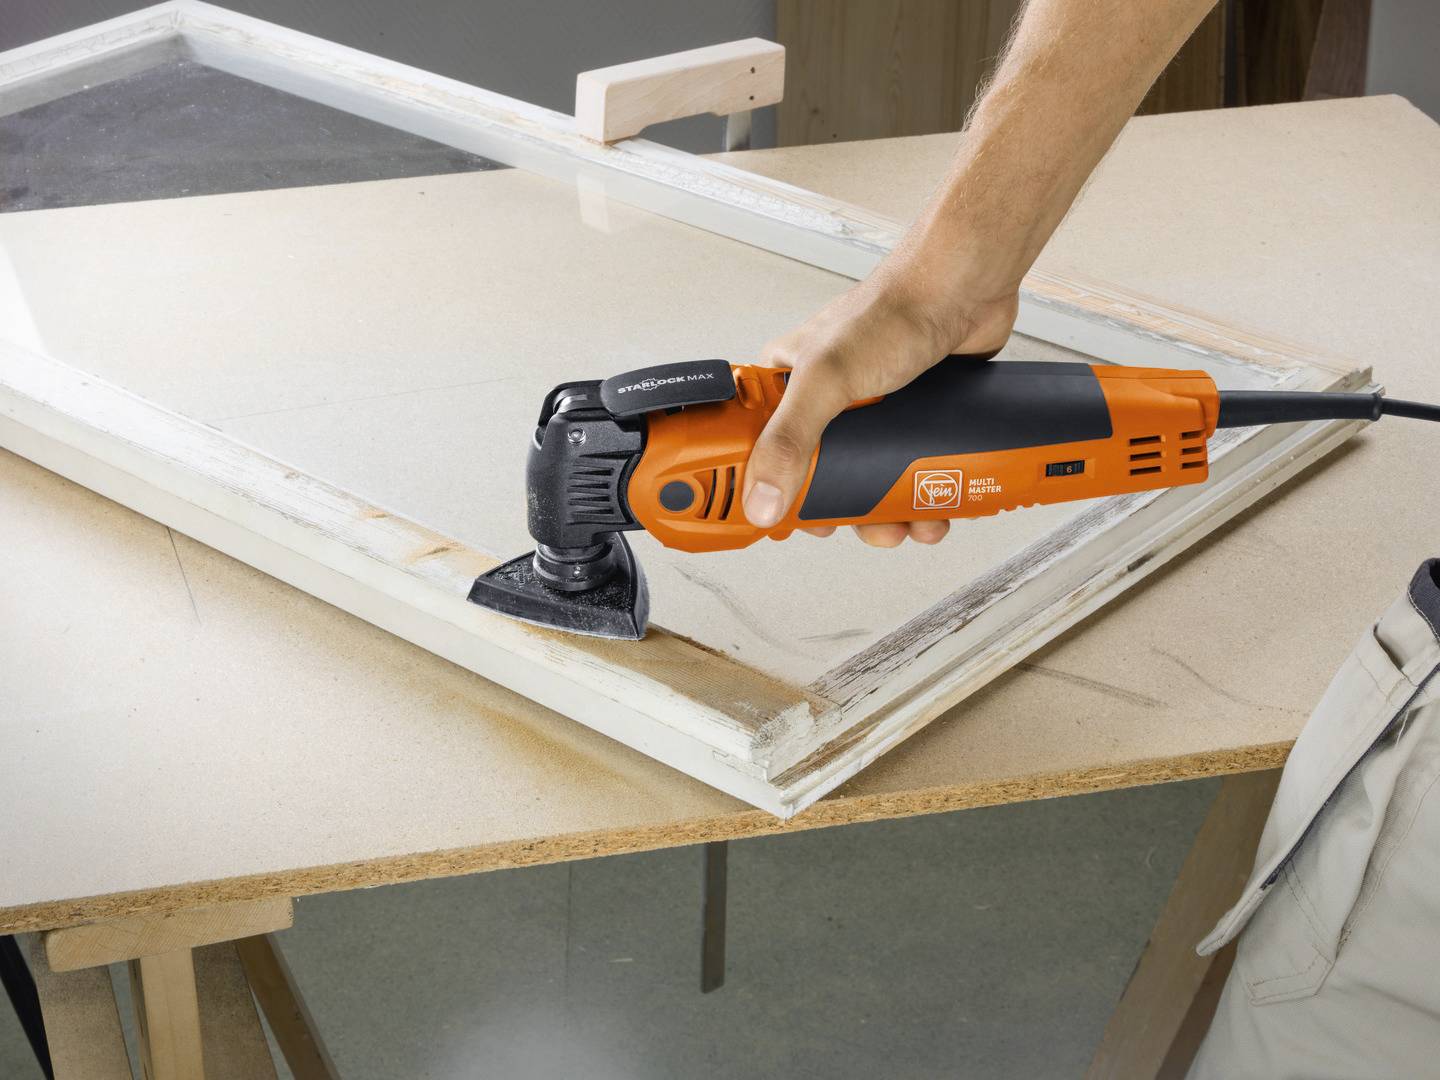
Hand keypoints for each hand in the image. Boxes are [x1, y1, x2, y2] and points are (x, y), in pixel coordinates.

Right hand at [742, 266, 1018, 546]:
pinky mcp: (913, 419)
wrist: (966, 287)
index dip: (770, 492)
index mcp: (788, 384)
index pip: (760, 449)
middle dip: (846, 512)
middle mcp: (826, 399)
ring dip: (891, 513)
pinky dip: (925, 497)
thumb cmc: (894, 309)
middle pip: (822, 477)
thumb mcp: (827, 381)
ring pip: (872, 480)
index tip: (783, 525)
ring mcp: (873, 411)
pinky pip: (911, 470)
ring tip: (908, 523)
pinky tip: (934, 508)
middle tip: (859, 527)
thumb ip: (791, 441)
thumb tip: (761, 501)